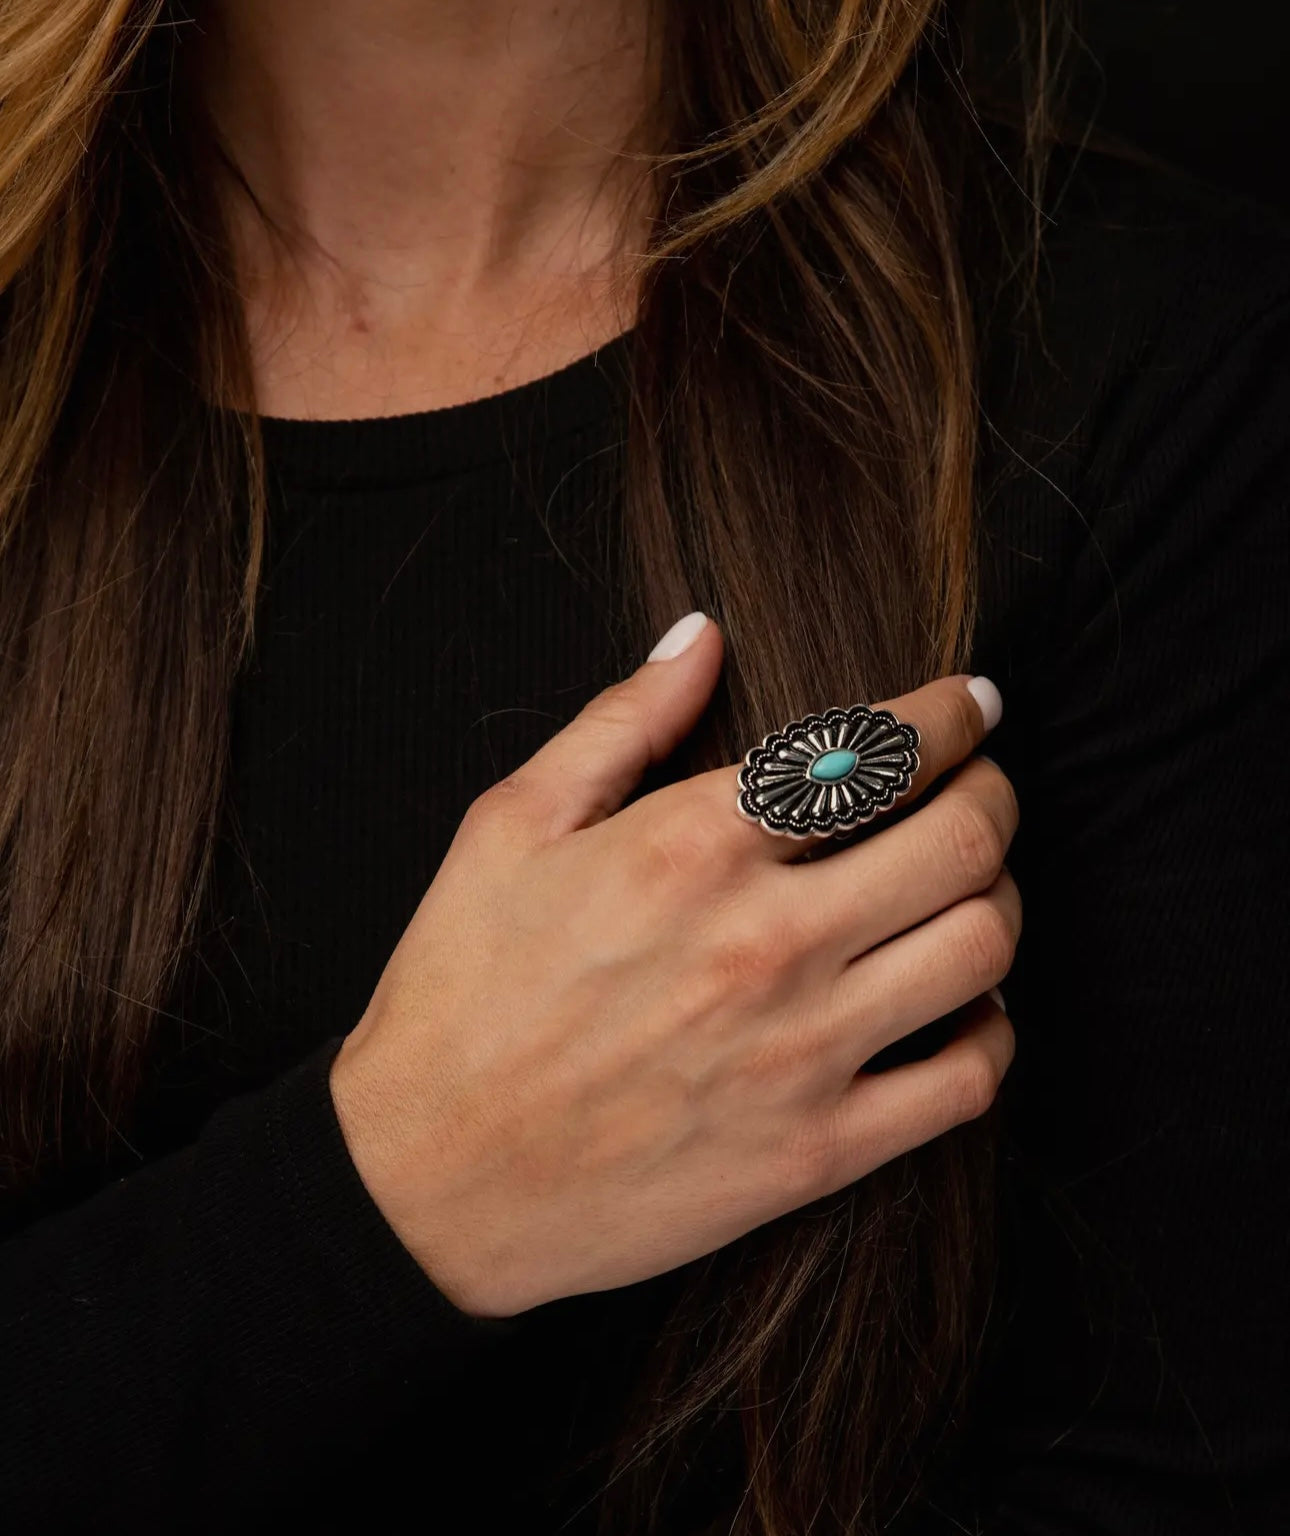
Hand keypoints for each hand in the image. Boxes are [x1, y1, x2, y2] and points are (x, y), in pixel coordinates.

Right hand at [329, 615, 1018, 1318]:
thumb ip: (619, 722)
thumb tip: (702, 635)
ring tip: (973, 887)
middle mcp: (763, 941)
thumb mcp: (509, 827)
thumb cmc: (459, 993)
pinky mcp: (815, 1152)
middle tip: (982, 784)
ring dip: (1001, 897)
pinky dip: (992, 1029)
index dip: (954, 712)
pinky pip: (967, 1081)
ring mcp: (798, 1053)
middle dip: (995, 791)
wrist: (427, 1182)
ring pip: (983, 948)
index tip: (973, 704)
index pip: (876, 749)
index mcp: (691, 845)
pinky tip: (962, 1005)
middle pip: (962, 838)